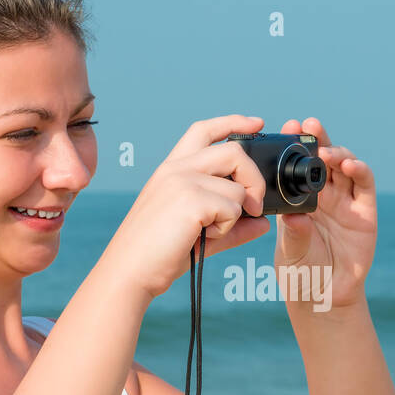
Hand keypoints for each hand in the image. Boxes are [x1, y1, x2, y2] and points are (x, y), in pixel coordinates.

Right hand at [103, 115, 271, 299]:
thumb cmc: (158, 254)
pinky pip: (233, 208)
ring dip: (234, 215)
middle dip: (254, 179)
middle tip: (255, 207)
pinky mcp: (191, 199)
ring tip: (209, 232)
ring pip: (237, 187)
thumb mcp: (199, 233)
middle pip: (234, 151)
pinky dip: (226, 228)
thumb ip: (232, 225)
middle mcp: (176, 168)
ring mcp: (182, 180)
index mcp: (172, 169)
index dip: (233, 122)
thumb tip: (264, 224)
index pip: (204, 130)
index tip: (256, 123)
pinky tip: (203, 238)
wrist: (130, 272)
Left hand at [274, 117, 376, 310]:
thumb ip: (293, 233)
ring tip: (326, 151)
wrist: (324, 296)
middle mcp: (323, 195)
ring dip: (337, 152)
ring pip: (344, 166)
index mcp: (299, 199)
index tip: (287, 128)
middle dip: (316, 139)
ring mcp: (345, 202)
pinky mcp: (365, 212)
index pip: (298, 165)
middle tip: (306, 125)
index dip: (295, 145)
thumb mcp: (290, 252)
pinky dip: (359, 170)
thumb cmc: (301, 272)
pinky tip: (349, 164)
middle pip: (322, 158)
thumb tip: (293, 215)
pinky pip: (365, 185)